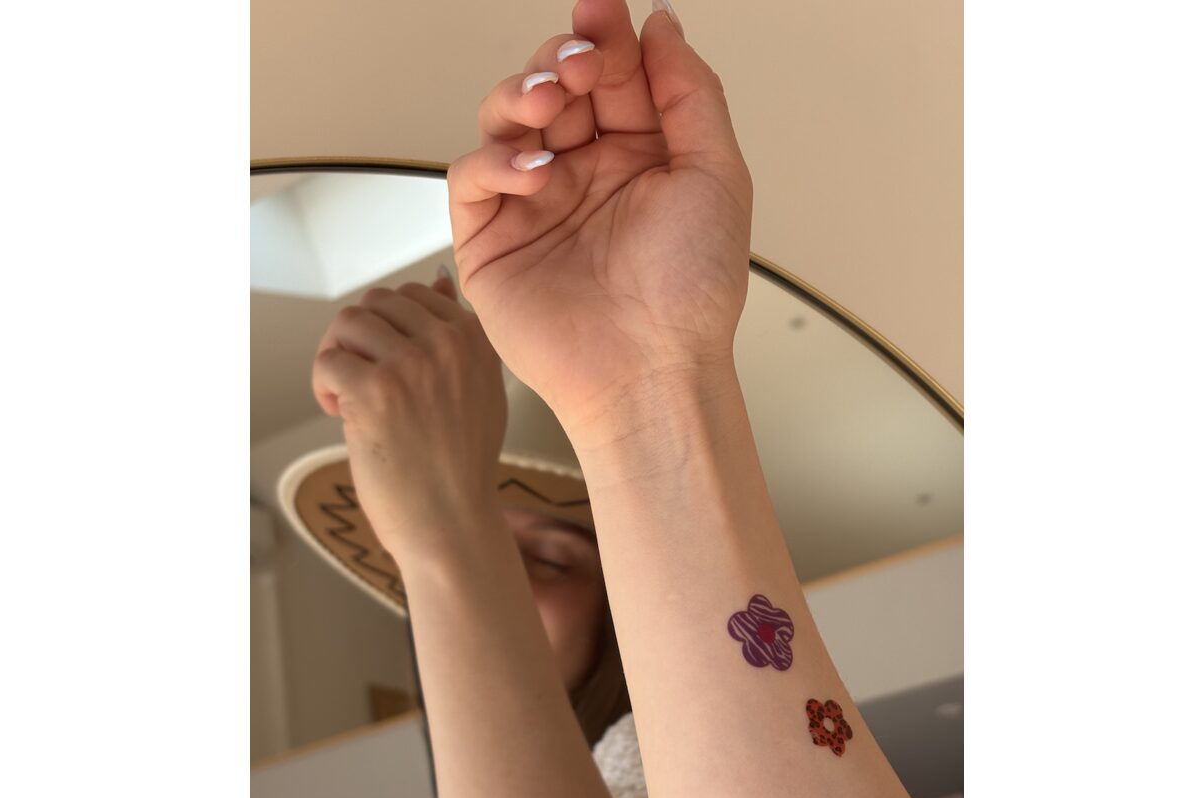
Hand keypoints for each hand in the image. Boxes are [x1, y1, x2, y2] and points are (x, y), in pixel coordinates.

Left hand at [311, 271, 508, 560]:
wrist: (451, 526)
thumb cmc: (459, 467)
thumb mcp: (479, 390)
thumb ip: (458, 336)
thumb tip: (437, 278)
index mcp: (476, 339)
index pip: (415, 294)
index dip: (389, 330)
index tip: (389, 368)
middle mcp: (448, 344)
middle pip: (376, 302)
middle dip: (357, 338)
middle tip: (358, 380)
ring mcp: (412, 365)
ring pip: (348, 323)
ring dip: (337, 357)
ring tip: (347, 397)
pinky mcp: (376, 392)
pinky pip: (328, 362)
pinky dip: (324, 387)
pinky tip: (341, 416)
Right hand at [447, 0, 752, 433]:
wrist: (652, 371)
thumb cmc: (692, 293)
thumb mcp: (716, 174)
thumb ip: (690, 91)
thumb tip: (660, 22)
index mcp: (638, 154)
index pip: (611, 74)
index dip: (604, 36)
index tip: (603, 8)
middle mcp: (583, 172)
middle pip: (554, 84)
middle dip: (562, 59)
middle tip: (578, 62)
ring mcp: (533, 203)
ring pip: (504, 118)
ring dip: (522, 95)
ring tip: (552, 103)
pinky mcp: (489, 240)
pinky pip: (472, 176)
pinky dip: (496, 159)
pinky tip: (536, 168)